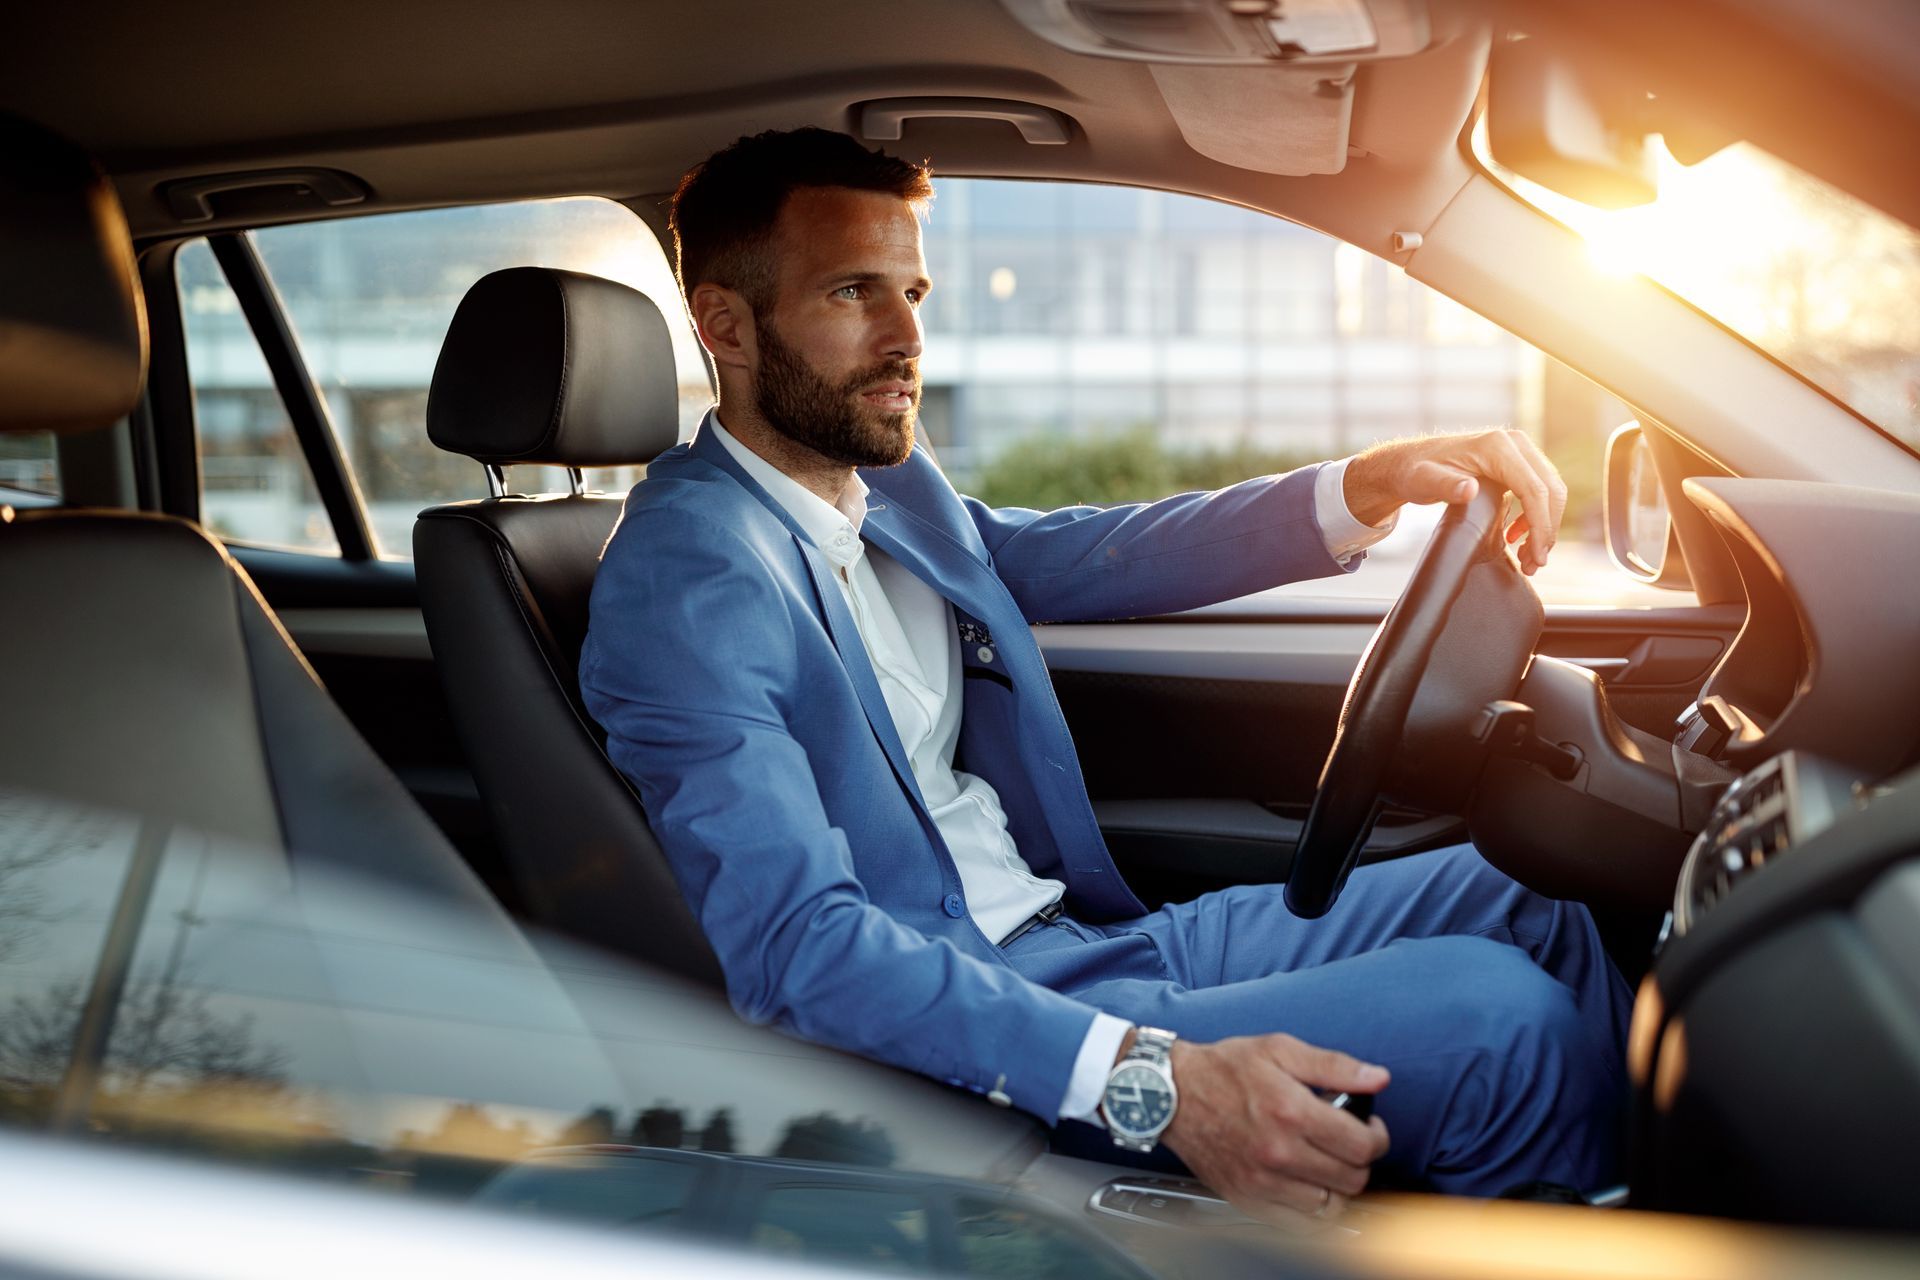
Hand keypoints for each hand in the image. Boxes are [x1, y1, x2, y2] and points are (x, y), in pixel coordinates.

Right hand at [1157, 1033, 1389, 1228]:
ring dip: (1338, 1187)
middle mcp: (1278, 1151)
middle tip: (1349, 1144)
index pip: (1362, 1144)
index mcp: (1291, 1111)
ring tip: (1328, 1164)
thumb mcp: (1279, 1049)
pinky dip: (1312, 1210)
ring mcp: (1261, 1181)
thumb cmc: (1222, 1070)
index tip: (1370, 1129)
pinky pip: (1299, 1223)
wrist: (1169, 1094)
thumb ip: (1334, 1065)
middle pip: (1352, 1179)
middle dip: (1360, 1161)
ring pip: (1330, 1206)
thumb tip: (1377, 1078)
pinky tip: (1308, 1185)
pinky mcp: (1247, 1199)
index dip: (1377, 1137)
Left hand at [1342, 429, 1567, 575]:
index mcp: (1497, 447)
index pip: (1534, 489)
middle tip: (1534, 564)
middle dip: (1546, 530)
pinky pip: (1538, 491)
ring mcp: (1518, 451)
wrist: (1410, 462)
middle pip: (1549, 490)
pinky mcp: (1516, 463)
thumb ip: (1444, 486)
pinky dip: (1535, 517)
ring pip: (1549, 491)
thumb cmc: (1416, 472)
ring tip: (1528, 558)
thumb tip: (1469, 490)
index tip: (1536, 557)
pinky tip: (1516, 537)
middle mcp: (1514, 444)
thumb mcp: (1424, 481)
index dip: (1541, 525)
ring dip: (1544, 527)